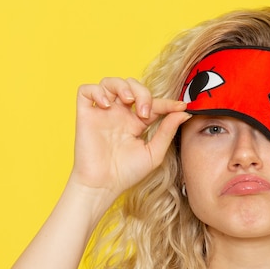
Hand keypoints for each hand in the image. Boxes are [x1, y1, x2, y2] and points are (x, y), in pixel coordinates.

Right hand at [70, 77, 189, 199]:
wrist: (103, 186)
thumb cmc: (126, 174)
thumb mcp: (153, 153)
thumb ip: (167, 131)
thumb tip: (184, 112)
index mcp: (135, 123)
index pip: (152, 103)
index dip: (166, 102)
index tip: (180, 106)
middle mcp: (119, 115)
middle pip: (131, 86)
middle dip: (142, 92)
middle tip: (145, 112)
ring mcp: (102, 113)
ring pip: (110, 82)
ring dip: (122, 86)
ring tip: (128, 101)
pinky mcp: (85, 115)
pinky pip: (86, 90)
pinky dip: (97, 90)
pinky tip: (107, 104)